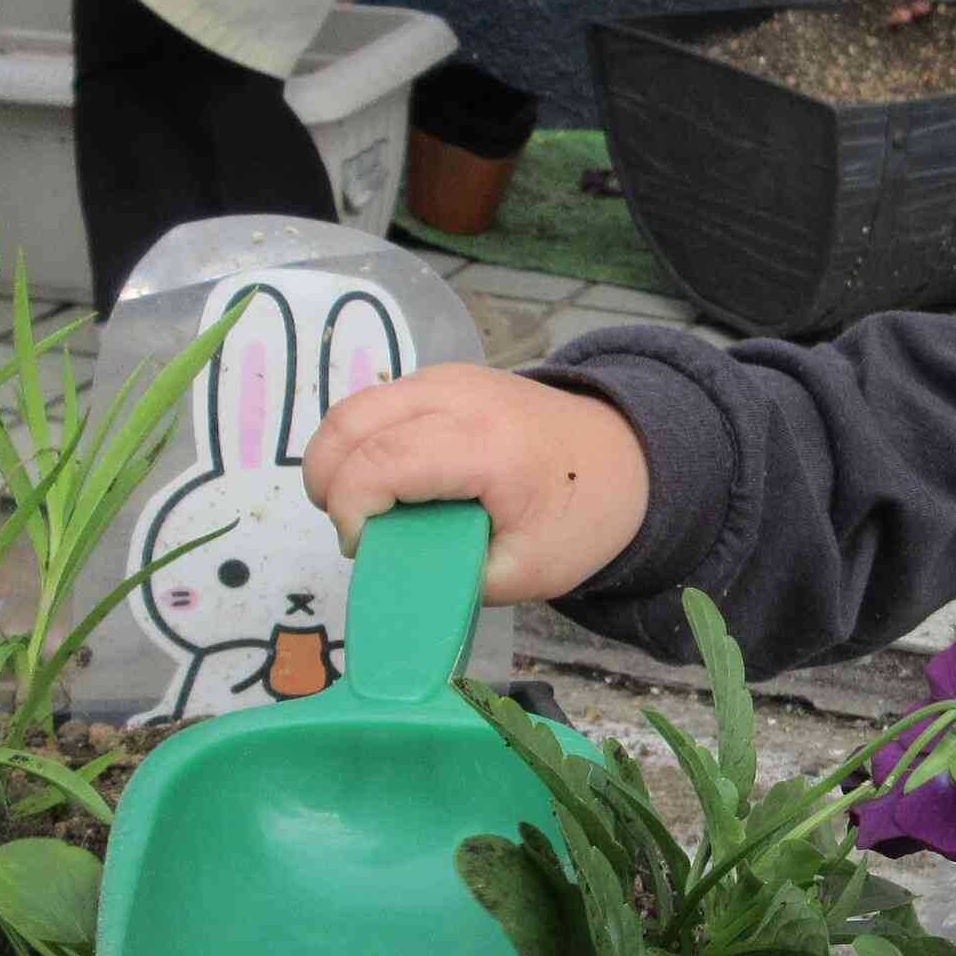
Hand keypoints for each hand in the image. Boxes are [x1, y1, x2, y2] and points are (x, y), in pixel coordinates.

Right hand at [300, 365, 650, 604]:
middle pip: (348, 423)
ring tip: (371, 511)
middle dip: (329, 484)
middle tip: (357, 533)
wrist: (626, 458)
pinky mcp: (440, 378)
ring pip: (351, 408)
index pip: (379, 462)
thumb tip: (383, 572)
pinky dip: (361, 444)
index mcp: (485, 446)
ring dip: (340, 462)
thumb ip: (448, 577)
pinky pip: (375, 404)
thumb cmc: (579, 517)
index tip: (363, 549)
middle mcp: (458, 396)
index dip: (351, 511)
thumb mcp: (521, 573)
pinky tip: (390, 484)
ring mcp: (446, 378)